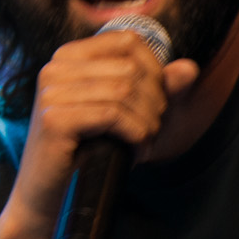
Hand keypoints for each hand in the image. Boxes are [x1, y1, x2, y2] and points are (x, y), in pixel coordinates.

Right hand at [0, 31, 199, 238]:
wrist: (48, 197)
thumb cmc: (87, 152)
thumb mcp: (125, 114)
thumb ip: (157, 88)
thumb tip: (190, 68)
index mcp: (67, 57)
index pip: (128, 41)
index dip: (154, 69)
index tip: (154, 101)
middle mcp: (55, 68)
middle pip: (131, 67)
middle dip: (154, 102)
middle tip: (149, 129)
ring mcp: (51, 92)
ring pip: (125, 91)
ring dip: (146, 122)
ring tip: (142, 142)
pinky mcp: (53, 119)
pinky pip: (113, 114)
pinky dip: (134, 133)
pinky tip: (134, 148)